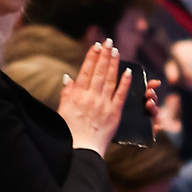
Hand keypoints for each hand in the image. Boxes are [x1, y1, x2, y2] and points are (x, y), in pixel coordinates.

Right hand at [56, 39, 133, 154]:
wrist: (81, 150)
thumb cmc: (69, 132)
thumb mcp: (63, 110)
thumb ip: (67, 93)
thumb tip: (68, 77)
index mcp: (77, 95)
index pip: (85, 71)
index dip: (91, 57)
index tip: (96, 45)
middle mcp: (91, 97)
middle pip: (99, 71)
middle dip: (104, 54)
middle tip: (108, 41)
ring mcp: (104, 104)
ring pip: (110, 79)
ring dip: (114, 63)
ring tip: (116, 50)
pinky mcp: (114, 113)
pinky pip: (121, 94)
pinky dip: (125, 82)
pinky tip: (129, 71)